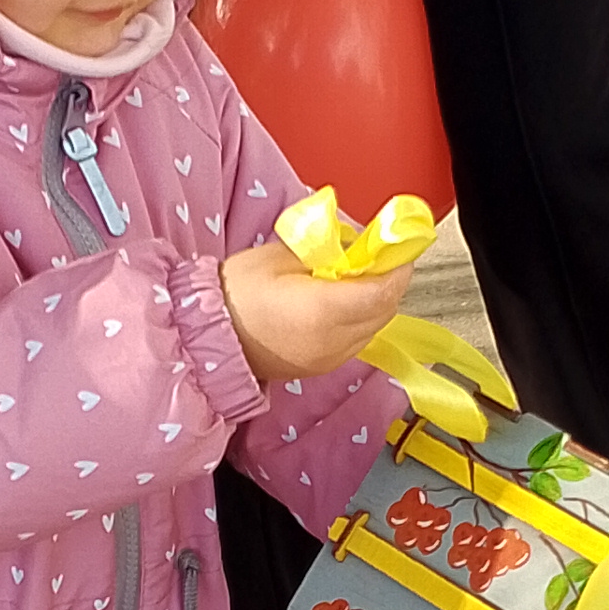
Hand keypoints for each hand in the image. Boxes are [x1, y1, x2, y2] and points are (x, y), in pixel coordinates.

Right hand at [220, 235, 405, 385]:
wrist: (209, 339)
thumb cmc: (236, 294)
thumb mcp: (280, 256)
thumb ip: (325, 248)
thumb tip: (354, 242)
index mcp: (325, 311)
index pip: (383, 291)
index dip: (398, 267)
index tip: (399, 247)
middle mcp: (334, 341)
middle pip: (385, 310)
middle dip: (390, 281)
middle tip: (381, 256)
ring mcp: (330, 359)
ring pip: (374, 327)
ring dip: (376, 301)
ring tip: (359, 276)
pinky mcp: (322, 367)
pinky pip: (357, 339)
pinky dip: (361, 318)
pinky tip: (343, 300)